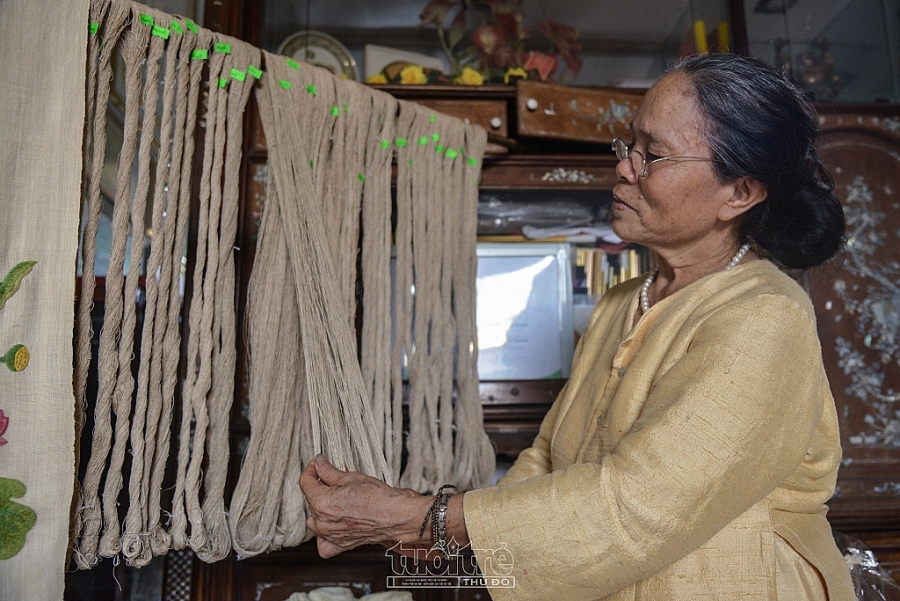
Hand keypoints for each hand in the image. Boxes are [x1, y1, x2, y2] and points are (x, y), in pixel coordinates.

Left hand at [299, 455, 430, 557]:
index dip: (311, 469)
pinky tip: (332, 526)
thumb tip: (318, 463)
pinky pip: (324, 544)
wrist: (394, 516)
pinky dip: (324, 537)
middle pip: (311, 500)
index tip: (318, 464)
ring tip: (336, 501)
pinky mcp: (340, 545)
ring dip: (320, 510)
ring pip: (315, 521)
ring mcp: (330, 535)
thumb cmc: (376, 496)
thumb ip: (329, 471)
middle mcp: (322, 522)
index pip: (305, 483)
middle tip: (334, 479)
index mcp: (321, 502)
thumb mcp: (350, 477)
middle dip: (319, 487)